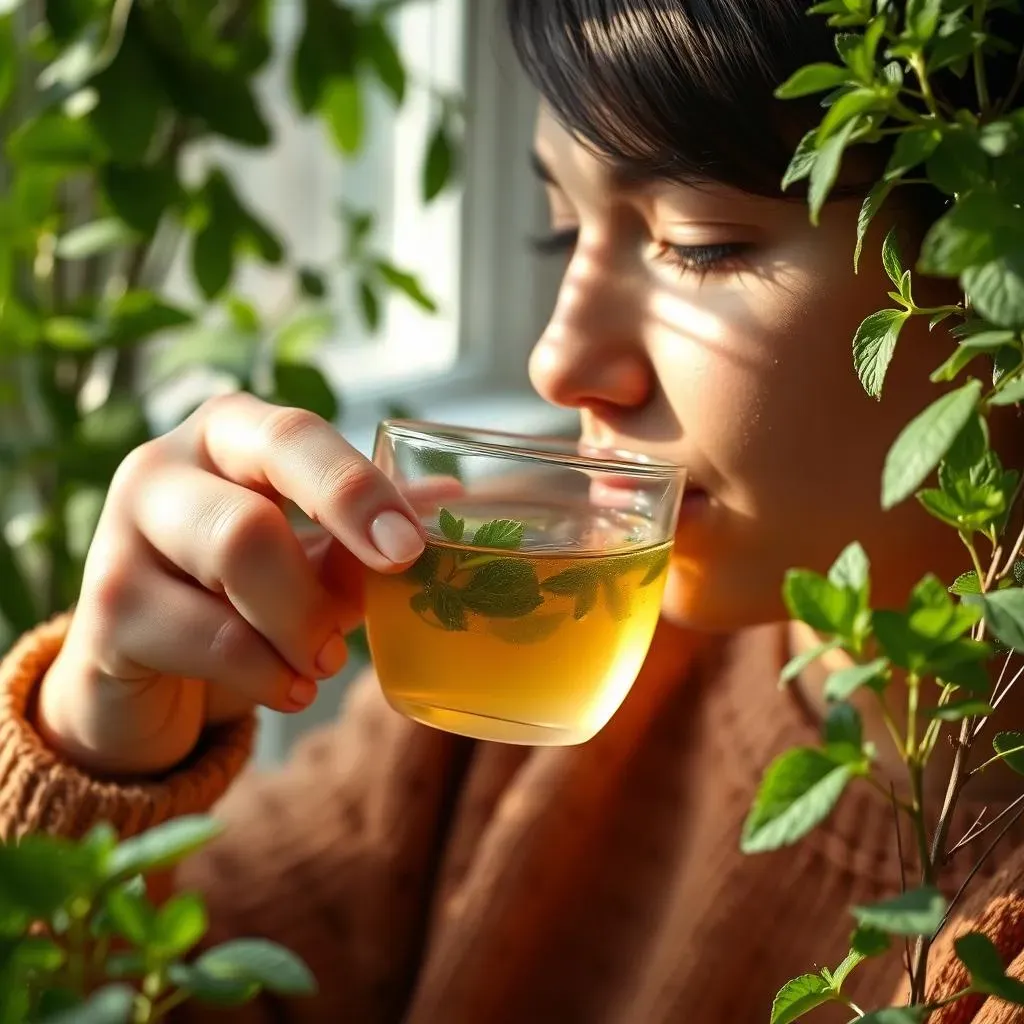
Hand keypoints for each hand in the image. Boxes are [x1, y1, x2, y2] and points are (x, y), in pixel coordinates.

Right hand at [37, 393, 425, 774]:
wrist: (151, 661)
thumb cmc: (244, 589)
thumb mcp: (311, 553)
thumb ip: (366, 531)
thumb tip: (452, 503)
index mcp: (229, 434)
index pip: (293, 436)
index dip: (355, 492)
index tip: (408, 550)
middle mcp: (164, 466)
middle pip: (251, 520)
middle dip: (318, 591)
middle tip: (349, 633)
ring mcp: (121, 534)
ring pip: (228, 569)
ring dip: (296, 632)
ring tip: (321, 663)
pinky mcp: (104, 609)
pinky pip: (205, 640)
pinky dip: (266, 675)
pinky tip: (288, 688)